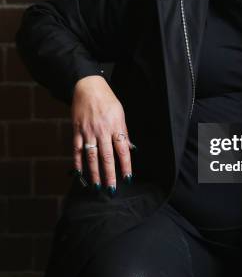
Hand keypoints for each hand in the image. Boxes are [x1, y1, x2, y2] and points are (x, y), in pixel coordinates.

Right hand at [71, 75, 132, 192]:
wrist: (88, 87)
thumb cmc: (107, 100)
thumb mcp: (120, 113)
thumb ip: (123, 132)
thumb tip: (129, 148)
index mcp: (115, 126)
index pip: (122, 150)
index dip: (126, 165)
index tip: (128, 177)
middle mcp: (102, 131)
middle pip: (107, 157)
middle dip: (110, 174)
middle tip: (111, 189)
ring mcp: (88, 132)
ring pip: (92, 156)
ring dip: (95, 173)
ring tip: (97, 186)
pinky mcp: (77, 131)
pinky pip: (77, 150)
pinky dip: (78, 163)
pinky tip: (80, 173)